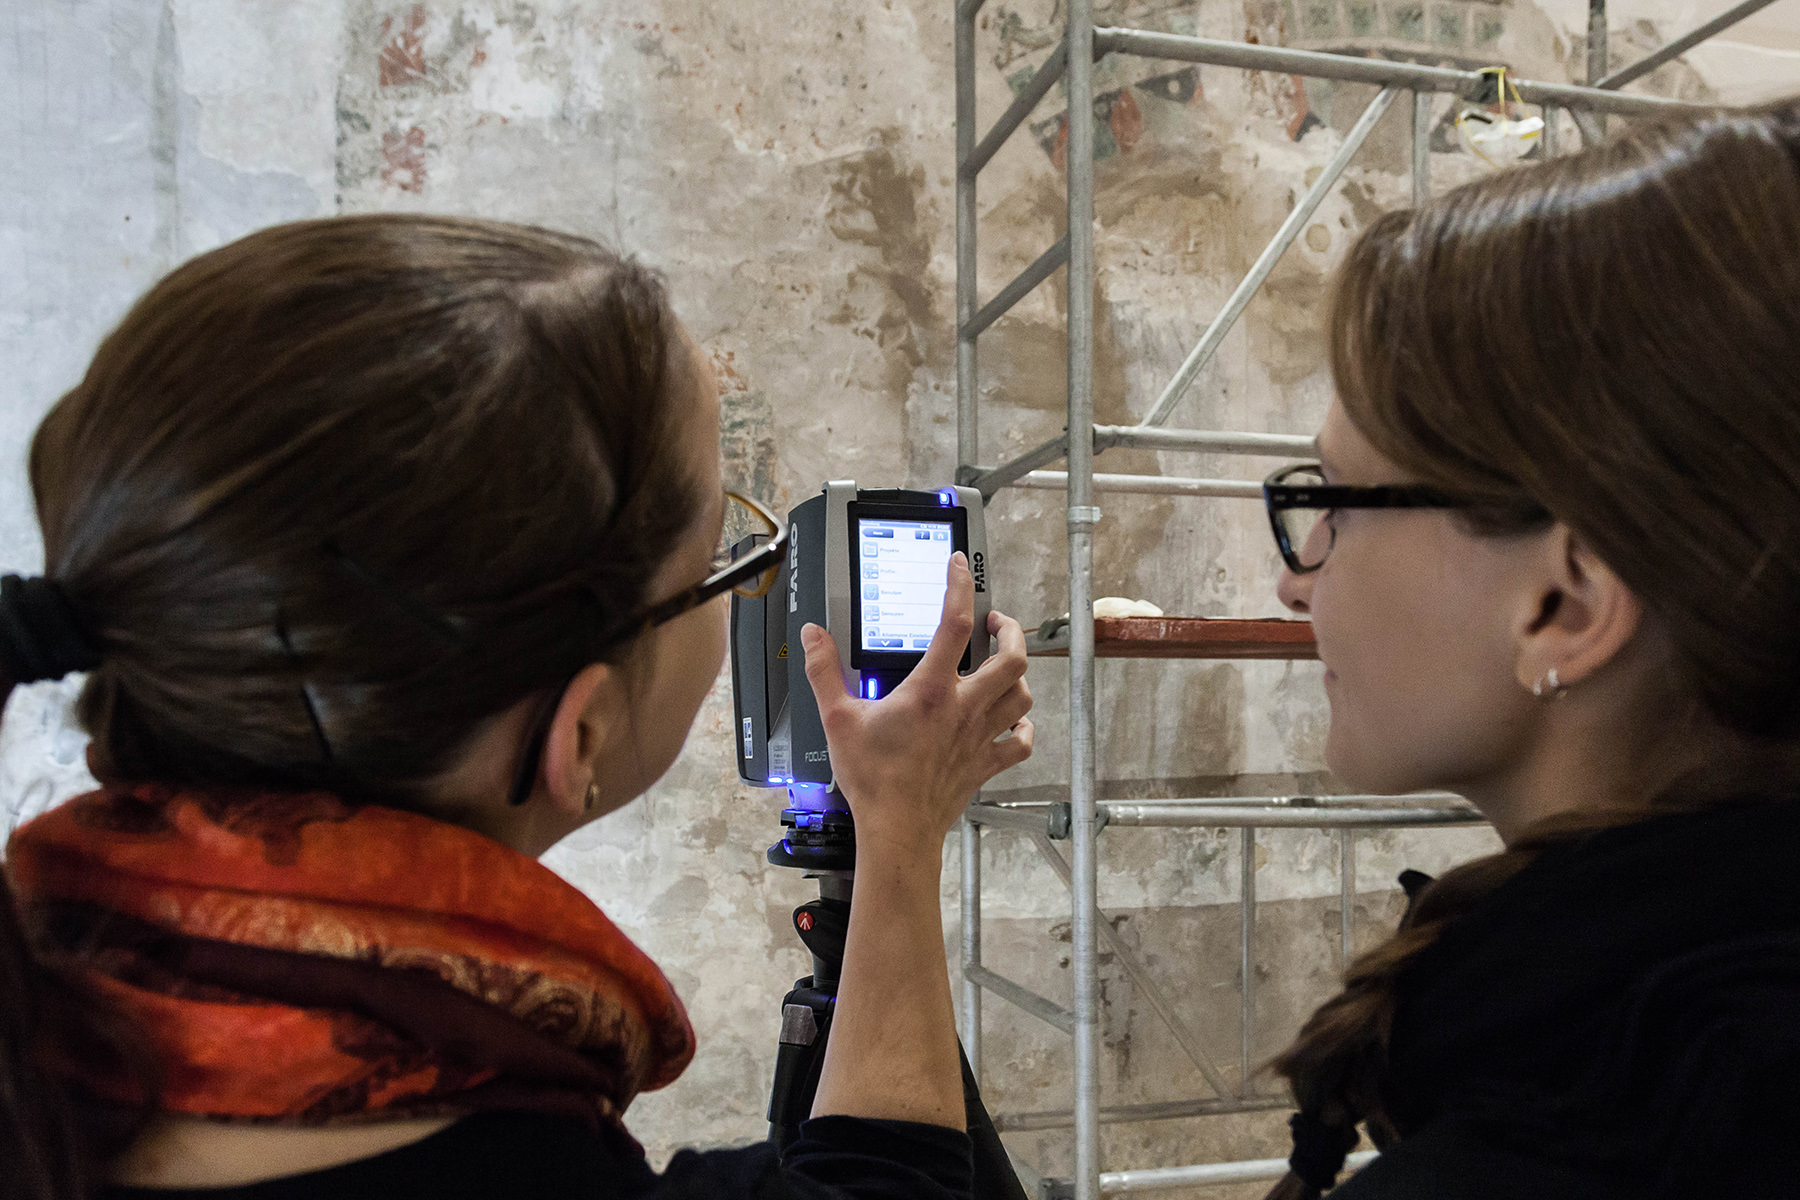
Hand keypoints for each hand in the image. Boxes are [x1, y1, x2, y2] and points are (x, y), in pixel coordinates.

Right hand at [800, 551, 1033, 850]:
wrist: (898, 830)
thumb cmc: (872, 780)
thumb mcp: (837, 719)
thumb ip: (824, 671)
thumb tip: (814, 635)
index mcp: (930, 690)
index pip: (955, 623)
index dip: (960, 586)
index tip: (958, 566)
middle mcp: (964, 708)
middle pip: (1011, 657)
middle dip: (1010, 631)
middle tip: (996, 622)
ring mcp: (981, 737)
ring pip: (1023, 695)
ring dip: (1018, 675)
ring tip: (1002, 665)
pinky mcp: (986, 764)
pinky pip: (1022, 742)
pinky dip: (1023, 728)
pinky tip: (1013, 722)